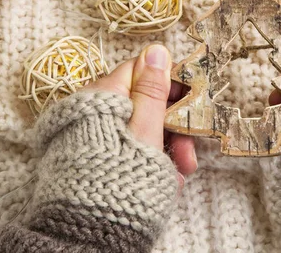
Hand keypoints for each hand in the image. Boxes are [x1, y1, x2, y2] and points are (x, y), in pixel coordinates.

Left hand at [84, 44, 197, 188]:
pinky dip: (149, 161)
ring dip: (167, 148)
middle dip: (173, 126)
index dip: (170, 84)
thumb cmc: (119, 176)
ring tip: (180, 175)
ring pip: (140, 128)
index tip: (193, 102)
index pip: (141, 70)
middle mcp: (95, 110)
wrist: (87, 229)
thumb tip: (156, 50)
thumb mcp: (145, 130)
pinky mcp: (93, 155)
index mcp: (105, 95)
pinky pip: (128, 148)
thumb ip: (152, 90)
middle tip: (189, 153)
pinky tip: (164, 181)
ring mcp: (92, 134)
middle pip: (144, 103)